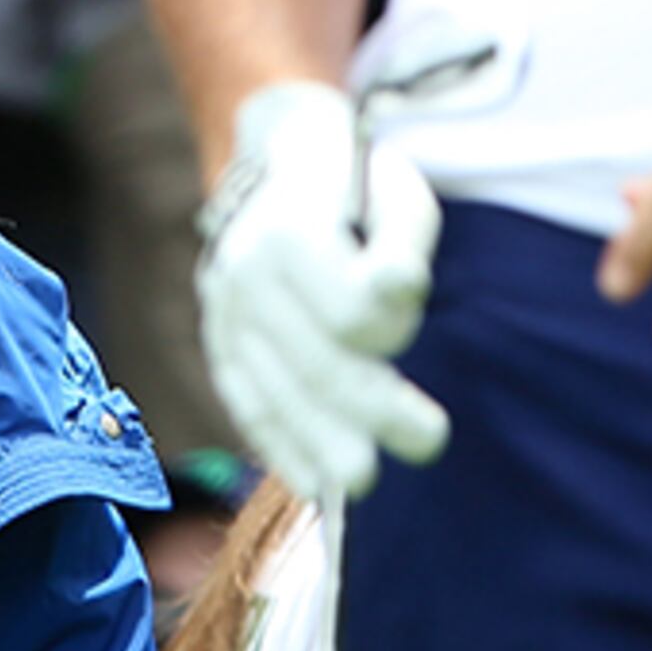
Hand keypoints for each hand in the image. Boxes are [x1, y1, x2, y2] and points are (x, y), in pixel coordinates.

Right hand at [196, 82, 448, 500]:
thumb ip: (401, 243)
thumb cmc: (356, 186)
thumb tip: (401, 290)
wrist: (277, 167)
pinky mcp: (220, 345)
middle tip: (431, 439)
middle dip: (375, 407)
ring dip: (324, 443)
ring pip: (277, 393)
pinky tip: (313, 483)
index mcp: (289, 228)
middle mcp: (246, 275)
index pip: (347, 305)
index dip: (391, 321)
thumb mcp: (394, 192)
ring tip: (368, 479)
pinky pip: (247, 405)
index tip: (414, 304)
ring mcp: (226, 315)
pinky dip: (281, 446)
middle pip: (316, 361)